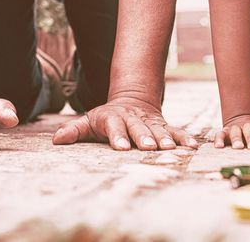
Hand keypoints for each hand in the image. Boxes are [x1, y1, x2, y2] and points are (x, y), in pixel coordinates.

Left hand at [52, 98, 198, 149]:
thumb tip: (56, 140)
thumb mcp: (88, 122)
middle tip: (149, 147)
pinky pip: (176, 131)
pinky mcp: (164, 126)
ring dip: (165, 138)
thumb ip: (74, 131)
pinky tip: (193, 147)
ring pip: (158, 130)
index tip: (121, 147)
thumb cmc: (106, 119)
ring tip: (170, 148)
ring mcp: (150, 122)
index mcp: (114, 118)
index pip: (114, 127)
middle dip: (144, 137)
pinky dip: (185, 138)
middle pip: (138, 128)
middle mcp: (133, 119)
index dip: (118, 136)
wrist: (132, 101)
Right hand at [213, 115, 249, 149]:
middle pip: (249, 130)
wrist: (245, 123)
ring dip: (236, 139)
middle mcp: (247, 126)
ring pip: (235, 131)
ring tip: (238, 147)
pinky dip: (218, 139)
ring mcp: (235, 129)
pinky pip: (220, 134)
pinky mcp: (225, 132)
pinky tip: (219, 146)